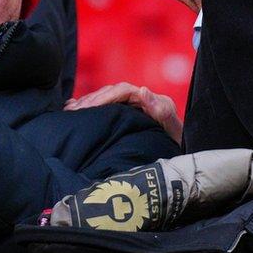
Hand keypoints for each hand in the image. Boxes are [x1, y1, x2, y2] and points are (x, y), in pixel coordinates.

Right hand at [65, 82, 181, 143]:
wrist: (183, 162)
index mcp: (152, 101)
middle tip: (74, 111)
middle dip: (91, 100)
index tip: (88, 107)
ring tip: (70, 111)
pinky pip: (106, 108)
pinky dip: (89, 108)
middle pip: (111, 93)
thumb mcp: (173, 131)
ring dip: (87, 103)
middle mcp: (143, 101)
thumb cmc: (179, 148)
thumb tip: (142, 90)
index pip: (123, 91)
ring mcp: (134, 109)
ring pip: (106, 99)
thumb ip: (162, 111)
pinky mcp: (127, 118)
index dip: (104, 96)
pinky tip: (73, 110)